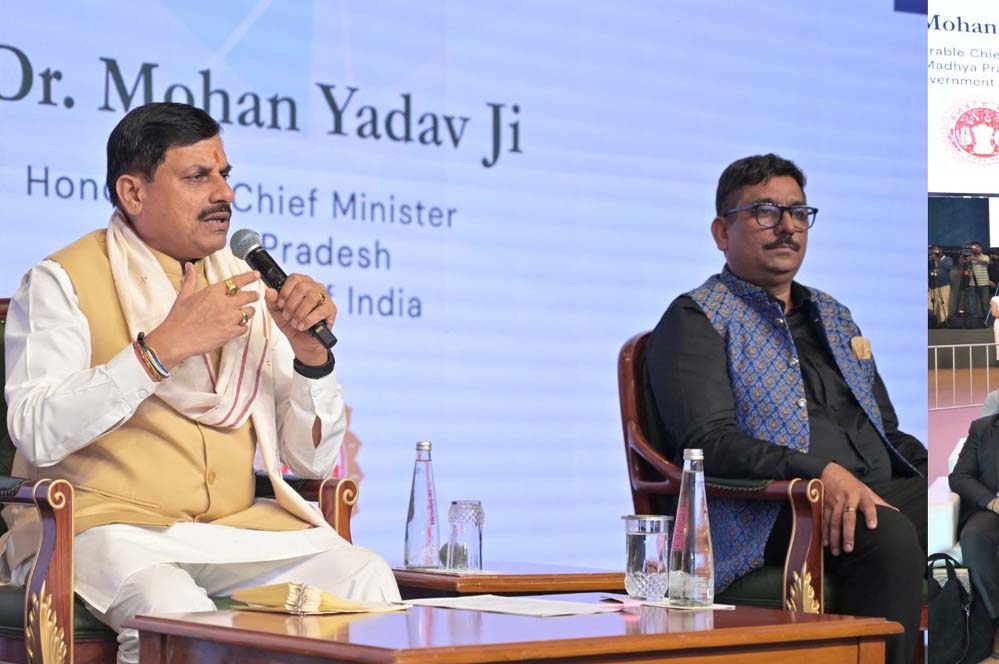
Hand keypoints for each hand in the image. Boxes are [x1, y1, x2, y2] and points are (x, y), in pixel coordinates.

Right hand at [144, 265, 260, 369]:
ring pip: (249, 312)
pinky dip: (243, 326)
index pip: (236, 281)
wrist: (176, 339)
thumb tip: (189, 266)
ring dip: (248, 311)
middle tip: (254, 296)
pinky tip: (238, 327)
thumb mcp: (184, 296)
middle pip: (248, 296)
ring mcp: (229, 319)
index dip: (249, 277)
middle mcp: (224, 303)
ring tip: (245, 312)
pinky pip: (245, 327)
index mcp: (213, 292)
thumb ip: (191, 280)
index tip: (257, 275)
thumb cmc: (178, 318)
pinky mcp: (230, 333)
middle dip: (253, 295)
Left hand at [265, 274, 335, 365]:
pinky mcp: (331, 309)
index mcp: (302, 284)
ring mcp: (325, 297)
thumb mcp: (277, 313)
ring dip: (299, 313)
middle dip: (291, 304)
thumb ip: (272, 301)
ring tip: (295, 323)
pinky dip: (308, 320)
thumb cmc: (292, 324)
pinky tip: (302, 326)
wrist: (303, 342)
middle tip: (287, 316)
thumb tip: (270, 291)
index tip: (280, 304)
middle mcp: (315, 287)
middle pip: (302, 287)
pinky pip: (319, 311)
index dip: (285, 291)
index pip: (294, 278)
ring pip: (311, 298)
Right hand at [819, 462, 895, 555]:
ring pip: (834, 521)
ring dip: (834, 537)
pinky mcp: (824, 504)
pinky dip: (825, 532)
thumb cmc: (852, 484)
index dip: (871, 515)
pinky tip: (826, 543)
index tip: (873, 526)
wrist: (830, 472)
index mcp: (861, 495)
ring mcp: (835, 502)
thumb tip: (896, 512)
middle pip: (848, 518)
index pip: (868, 505)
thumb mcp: (866, 490)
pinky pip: (824, 520)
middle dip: (848, 534)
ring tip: (837, 551)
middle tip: (849, 548)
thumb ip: (879, 502)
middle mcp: (848, 499)